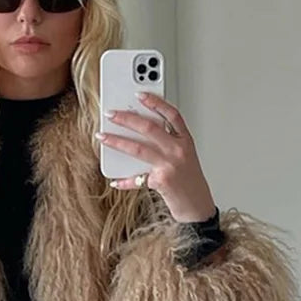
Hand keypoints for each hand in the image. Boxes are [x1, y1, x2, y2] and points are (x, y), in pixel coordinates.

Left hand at [96, 91, 216, 222]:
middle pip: (149, 127)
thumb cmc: (189, 180)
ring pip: (138, 148)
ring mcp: (170, 165)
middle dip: (127, 118)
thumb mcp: (184, 156)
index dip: (156, 102)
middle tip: (111, 114)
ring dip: (117, 141)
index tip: (139, 95)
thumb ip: (167, 143)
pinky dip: (124, 181)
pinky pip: (136, 178)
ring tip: (103, 137)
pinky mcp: (161, 181)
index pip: (171, 114)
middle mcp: (179, 150)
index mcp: (185, 140)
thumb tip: (136, 133)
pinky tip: (114, 180)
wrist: (197, 205)